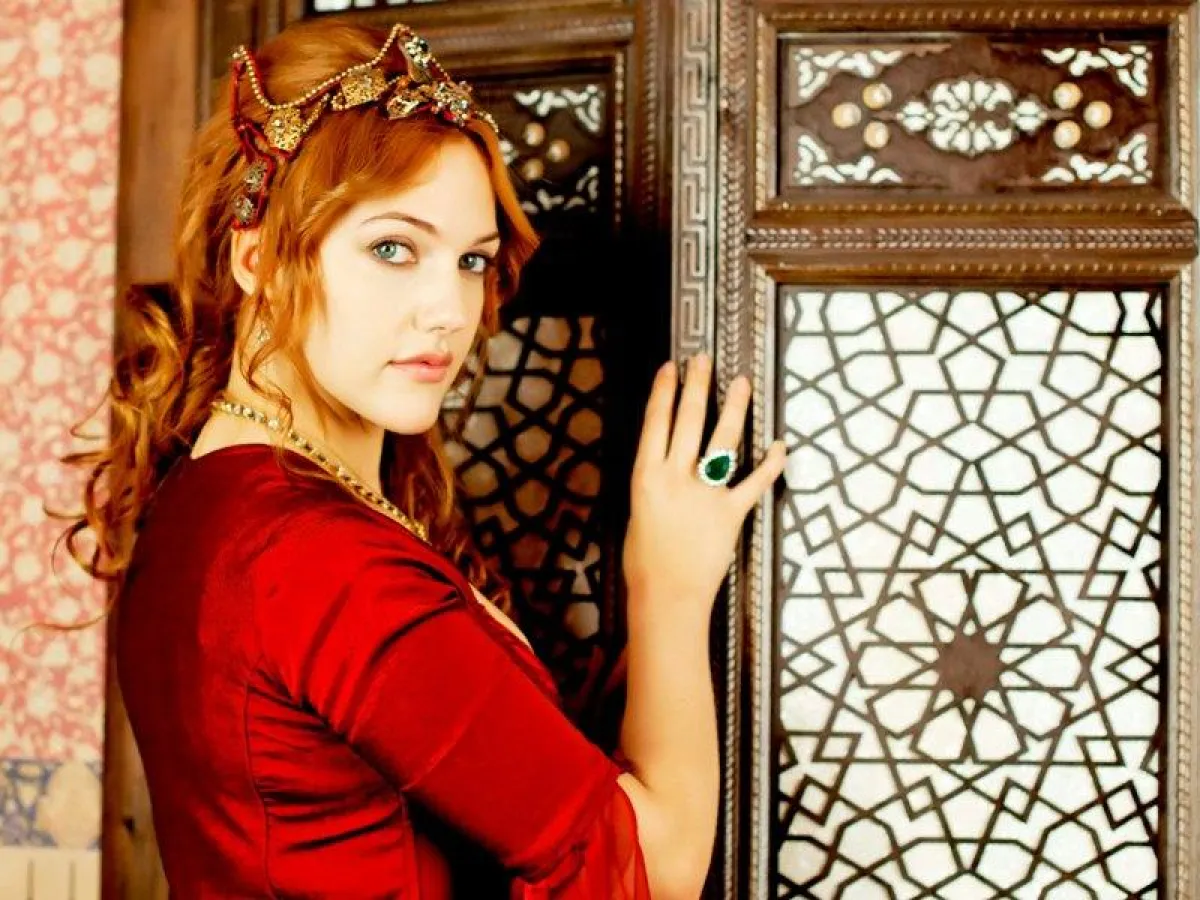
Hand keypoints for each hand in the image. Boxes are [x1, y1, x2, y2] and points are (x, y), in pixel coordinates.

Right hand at [622, 353, 785, 607]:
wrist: (667, 597)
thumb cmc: (645, 562)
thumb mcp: (638, 514)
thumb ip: (654, 485)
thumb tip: (664, 466)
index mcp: (646, 477)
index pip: (655, 424)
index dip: (663, 392)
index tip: (670, 368)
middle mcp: (675, 478)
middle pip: (688, 421)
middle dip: (697, 386)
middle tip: (704, 360)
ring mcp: (705, 494)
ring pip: (722, 441)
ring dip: (734, 409)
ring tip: (742, 383)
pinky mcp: (730, 513)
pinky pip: (754, 482)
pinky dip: (770, 464)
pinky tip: (780, 445)